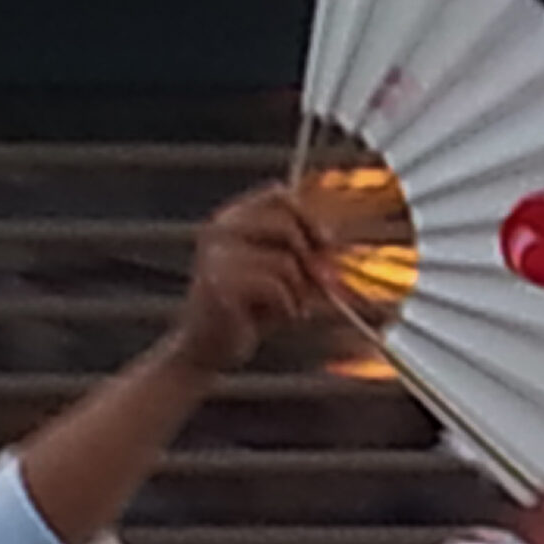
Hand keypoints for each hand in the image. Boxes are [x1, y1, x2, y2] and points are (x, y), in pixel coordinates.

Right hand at [169, 184, 330, 374]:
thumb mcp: (286, 275)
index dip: (309, 217)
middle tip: (319, 287)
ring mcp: (215, 255)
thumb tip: (334, 243)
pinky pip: (277, 287)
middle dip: (313, 259)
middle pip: (287, 225)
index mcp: (232, 219)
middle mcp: (218, 230)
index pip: (278, 195)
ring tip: (290, 308)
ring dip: (301, 292)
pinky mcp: (218, 284)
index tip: (328, 243)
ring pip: (287, 262)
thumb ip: (308, 254)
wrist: (210, 348)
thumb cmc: (253, 309)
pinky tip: (279, 319)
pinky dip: (290, 307)